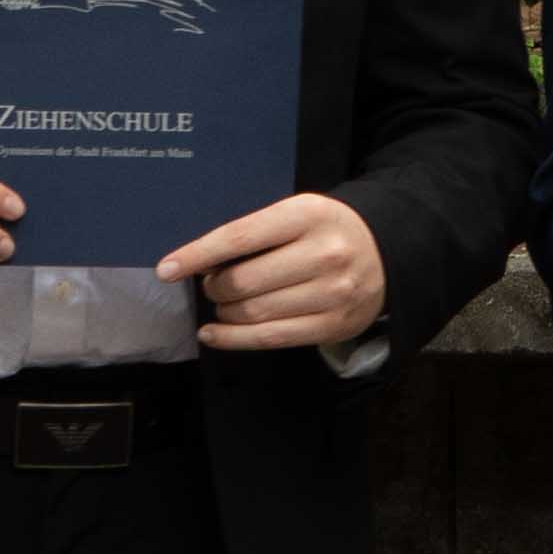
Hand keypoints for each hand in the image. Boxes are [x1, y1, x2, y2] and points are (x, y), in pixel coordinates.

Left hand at [162, 188, 387, 352]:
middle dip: (214, 287)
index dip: (197, 255)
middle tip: (212, 285)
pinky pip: (270, 338)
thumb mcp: (297, 214)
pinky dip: (233, 339)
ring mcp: (333, 293)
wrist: (387, 253)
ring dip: (224, 312)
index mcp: (308, 215)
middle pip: (243, 281)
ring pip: (254, 312)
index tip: (166, 269)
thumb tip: (200, 265)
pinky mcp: (334, 325)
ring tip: (223, 305)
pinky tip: (214, 334)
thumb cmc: (326, 231)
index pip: (240, 237)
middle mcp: (324, 254)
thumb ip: (255, 233)